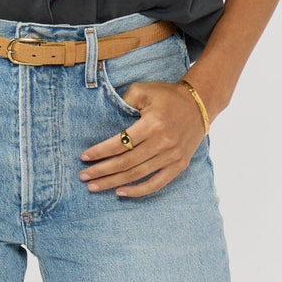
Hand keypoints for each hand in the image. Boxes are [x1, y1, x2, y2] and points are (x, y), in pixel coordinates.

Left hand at [79, 80, 206, 196]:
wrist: (198, 104)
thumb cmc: (167, 96)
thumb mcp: (144, 90)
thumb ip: (124, 100)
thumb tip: (106, 116)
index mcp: (152, 124)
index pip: (120, 143)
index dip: (100, 152)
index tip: (84, 157)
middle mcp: (163, 143)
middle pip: (126, 163)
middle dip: (102, 171)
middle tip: (83, 177)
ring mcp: (172, 157)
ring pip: (137, 175)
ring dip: (114, 182)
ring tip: (95, 186)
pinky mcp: (179, 165)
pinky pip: (156, 183)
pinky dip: (138, 191)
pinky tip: (120, 192)